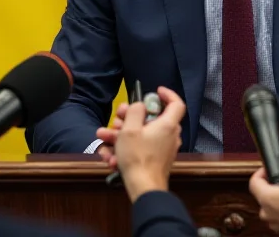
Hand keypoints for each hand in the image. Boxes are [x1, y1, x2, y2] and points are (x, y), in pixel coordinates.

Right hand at [98, 87, 184, 201]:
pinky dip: (125, 150)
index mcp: (168, 124)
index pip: (176, 103)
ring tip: (103, 137)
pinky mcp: (156, 160)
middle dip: (128, 118)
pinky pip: (140, 149)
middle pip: (150, 119)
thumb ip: (134, 111)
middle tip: (115, 117)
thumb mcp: (130, 129)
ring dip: (120, 135)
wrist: (144, 188)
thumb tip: (140, 105)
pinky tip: (109, 156)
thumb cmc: (138, 156)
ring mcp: (163, 149)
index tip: (154, 91)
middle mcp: (169, 135)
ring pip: (141, 135)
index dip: (167, 94)